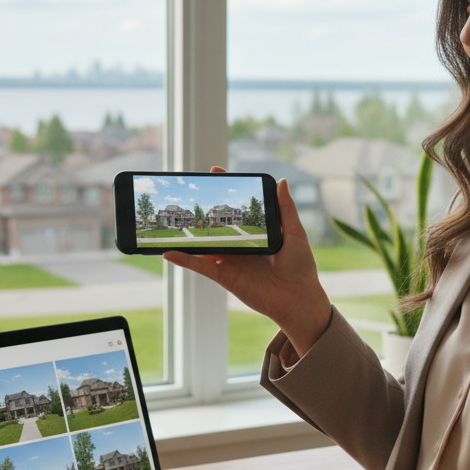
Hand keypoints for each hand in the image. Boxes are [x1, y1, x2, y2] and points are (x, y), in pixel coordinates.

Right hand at [163, 169, 332, 353]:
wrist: (297, 298)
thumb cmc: (300, 267)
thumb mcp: (294, 233)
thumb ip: (286, 209)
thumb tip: (281, 181)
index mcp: (256, 233)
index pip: (238, 207)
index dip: (227, 190)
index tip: (216, 171)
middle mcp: (240, 246)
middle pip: (217, 225)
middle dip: (203, 209)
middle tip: (190, 190)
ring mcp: (230, 261)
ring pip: (204, 245)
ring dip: (188, 235)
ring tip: (172, 221)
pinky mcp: (224, 276)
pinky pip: (200, 266)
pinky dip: (184, 260)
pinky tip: (169, 253)